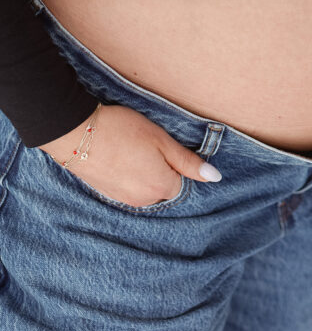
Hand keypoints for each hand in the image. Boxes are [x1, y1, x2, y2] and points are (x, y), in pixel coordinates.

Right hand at [38, 104, 220, 205]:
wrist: (77, 133)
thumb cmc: (123, 130)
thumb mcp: (162, 141)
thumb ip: (188, 162)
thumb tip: (215, 177)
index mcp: (160, 187)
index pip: (179, 181)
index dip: (172, 160)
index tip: (159, 144)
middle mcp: (142, 200)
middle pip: (162, 186)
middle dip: (159, 168)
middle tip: (144, 143)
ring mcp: (122, 199)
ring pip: (144, 187)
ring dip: (141, 171)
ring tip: (129, 148)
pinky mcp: (106, 193)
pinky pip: (126, 187)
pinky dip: (126, 173)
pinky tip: (117, 155)